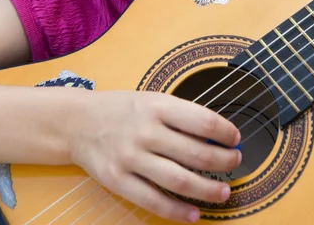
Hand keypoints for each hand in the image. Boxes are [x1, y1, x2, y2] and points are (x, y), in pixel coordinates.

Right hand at [71, 90, 240, 222]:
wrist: (77, 122)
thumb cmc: (120, 109)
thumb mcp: (150, 100)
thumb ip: (179, 115)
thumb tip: (215, 136)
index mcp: (156, 106)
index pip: (202, 120)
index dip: (225, 132)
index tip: (235, 138)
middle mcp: (145, 131)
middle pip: (196, 153)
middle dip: (223, 162)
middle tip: (234, 164)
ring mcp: (131, 157)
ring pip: (180, 180)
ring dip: (208, 190)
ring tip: (223, 192)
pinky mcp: (119, 180)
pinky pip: (154, 201)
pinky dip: (178, 211)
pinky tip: (194, 214)